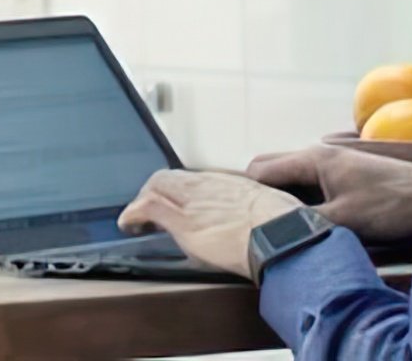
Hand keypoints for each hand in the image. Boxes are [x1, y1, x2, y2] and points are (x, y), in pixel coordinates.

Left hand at [117, 169, 301, 280]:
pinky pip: (148, 207)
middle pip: (168, 178)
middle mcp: (207, 184)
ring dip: (144, 202)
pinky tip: (128, 225)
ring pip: (156, 186)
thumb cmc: (284, 227)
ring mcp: (193, 199)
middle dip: (154, 193)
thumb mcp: (268, 209)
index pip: (192, 179)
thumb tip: (252, 221)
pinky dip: (134, 214)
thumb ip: (251, 208)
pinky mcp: (183, 219)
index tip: (175, 201)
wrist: (283, 233)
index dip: (177, 190)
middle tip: (149, 211)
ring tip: (138, 219)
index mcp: (228, 183)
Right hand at [246, 144, 411, 243]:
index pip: (261, 171)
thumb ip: (304, 223)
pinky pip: (309, 186)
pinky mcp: (345, 177)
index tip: (236, 219)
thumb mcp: (344, 220)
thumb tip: (271, 233)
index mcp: (313, 159)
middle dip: (259, 194)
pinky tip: (302, 223)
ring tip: (273, 228)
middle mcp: (318, 155)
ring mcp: (332, 165)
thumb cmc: (391, 205)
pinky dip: (299, 202)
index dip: (246, 194)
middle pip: (272, 171)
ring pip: (291, 180)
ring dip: (281, 200)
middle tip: (250, 225)